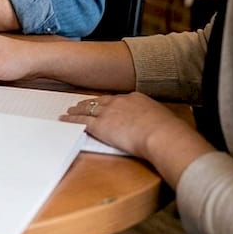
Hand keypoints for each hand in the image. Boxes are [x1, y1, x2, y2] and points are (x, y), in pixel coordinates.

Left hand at [61, 92, 197, 159]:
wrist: (161, 135)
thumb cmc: (167, 131)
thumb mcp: (162, 119)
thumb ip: (154, 119)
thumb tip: (159, 125)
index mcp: (136, 98)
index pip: (118, 99)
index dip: (109, 102)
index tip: (104, 103)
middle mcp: (119, 102)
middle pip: (100, 101)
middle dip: (90, 102)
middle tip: (81, 103)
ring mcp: (108, 112)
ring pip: (88, 108)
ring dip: (78, 109)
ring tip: (70, 110)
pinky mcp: (100, 125)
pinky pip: (81, 120)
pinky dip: (71, 119)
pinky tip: (65, 118)